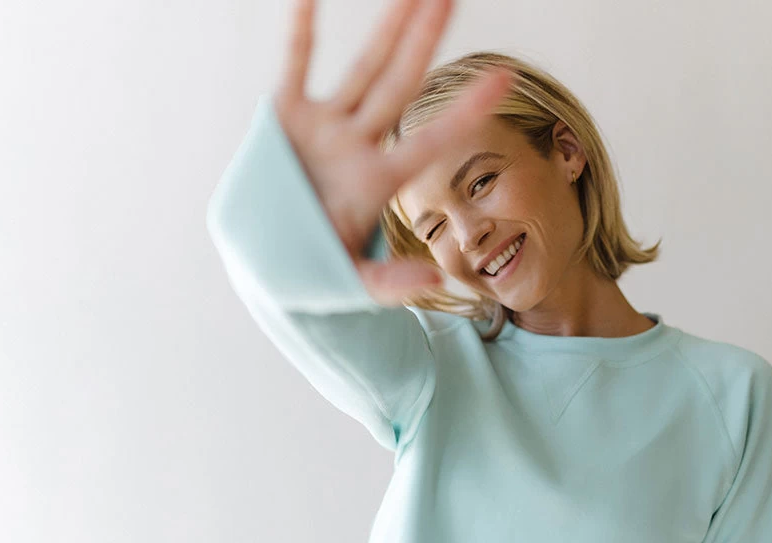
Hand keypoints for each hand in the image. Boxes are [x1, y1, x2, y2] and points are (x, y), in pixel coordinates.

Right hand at [272, 0, 514, 305]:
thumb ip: (394, 283)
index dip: (467, 111)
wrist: (266, 262)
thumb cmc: (318, 273)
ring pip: (362, 68)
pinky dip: (301, 34)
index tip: (506, 79)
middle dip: (424, 39)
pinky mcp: (285, 118)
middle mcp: (359, 145)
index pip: (434, 140)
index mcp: (380, 182)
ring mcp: (324, 127)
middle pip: (400, 84)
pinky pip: (296, 67)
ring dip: (387, 28)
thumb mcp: (357, 285)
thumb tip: (439, 279)